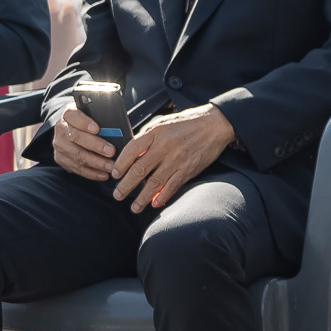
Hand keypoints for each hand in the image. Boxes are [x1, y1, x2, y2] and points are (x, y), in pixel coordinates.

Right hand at [50, 100, 116, 181]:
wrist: (74, 128)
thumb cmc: (91, 120)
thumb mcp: (95, 114)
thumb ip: (103, 118)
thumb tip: (118, 130)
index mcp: (68, 114)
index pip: (73, 116)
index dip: (84, 122)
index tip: (97, 129)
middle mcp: (60, 129)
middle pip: (76, 138)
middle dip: (95, 146)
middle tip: (111, 152)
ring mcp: (59, 145)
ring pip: (76, 155)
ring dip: (96, 163)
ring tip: (111, 167)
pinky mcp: (60, 158)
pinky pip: (76, 168)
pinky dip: (91, 173)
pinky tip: (103, 175)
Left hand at [109, 103, 235, 212]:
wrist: (216, 124)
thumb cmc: (188, 123)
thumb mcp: (163, 124)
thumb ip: (147, 137)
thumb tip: (131, 153)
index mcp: (156, 133)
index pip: (131, 150)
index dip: (120, 164)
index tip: (114, 174)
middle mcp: (165, 146)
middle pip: (139, 169)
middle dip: (126, 186)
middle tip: (117, 195)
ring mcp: (177, 159)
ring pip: (154, 182)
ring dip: (142, 197)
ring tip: (134, 207)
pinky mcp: (189, 168)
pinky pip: (173, 185)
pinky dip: (163, 196)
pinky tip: (155, 203)